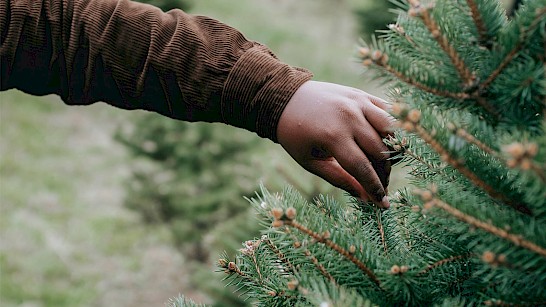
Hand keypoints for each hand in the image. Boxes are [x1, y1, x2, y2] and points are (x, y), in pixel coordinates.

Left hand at [277, 81, 393, 207]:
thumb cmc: (296, 135)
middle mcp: (349, 117)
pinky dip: (392, 128)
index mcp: (332, 136)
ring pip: (390, 130)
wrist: (286, 100)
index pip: (362, 168)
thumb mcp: (311, 162)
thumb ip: (340, 179)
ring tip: (383, 165)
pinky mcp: (362, 94)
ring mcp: (358, 102)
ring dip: (391, 151)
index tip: (383, 203)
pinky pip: (387, 112)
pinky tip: (386, 143)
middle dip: (384, 174)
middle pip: (379, 152)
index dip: (375, 188)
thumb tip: (366, 198)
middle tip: (381, 186)